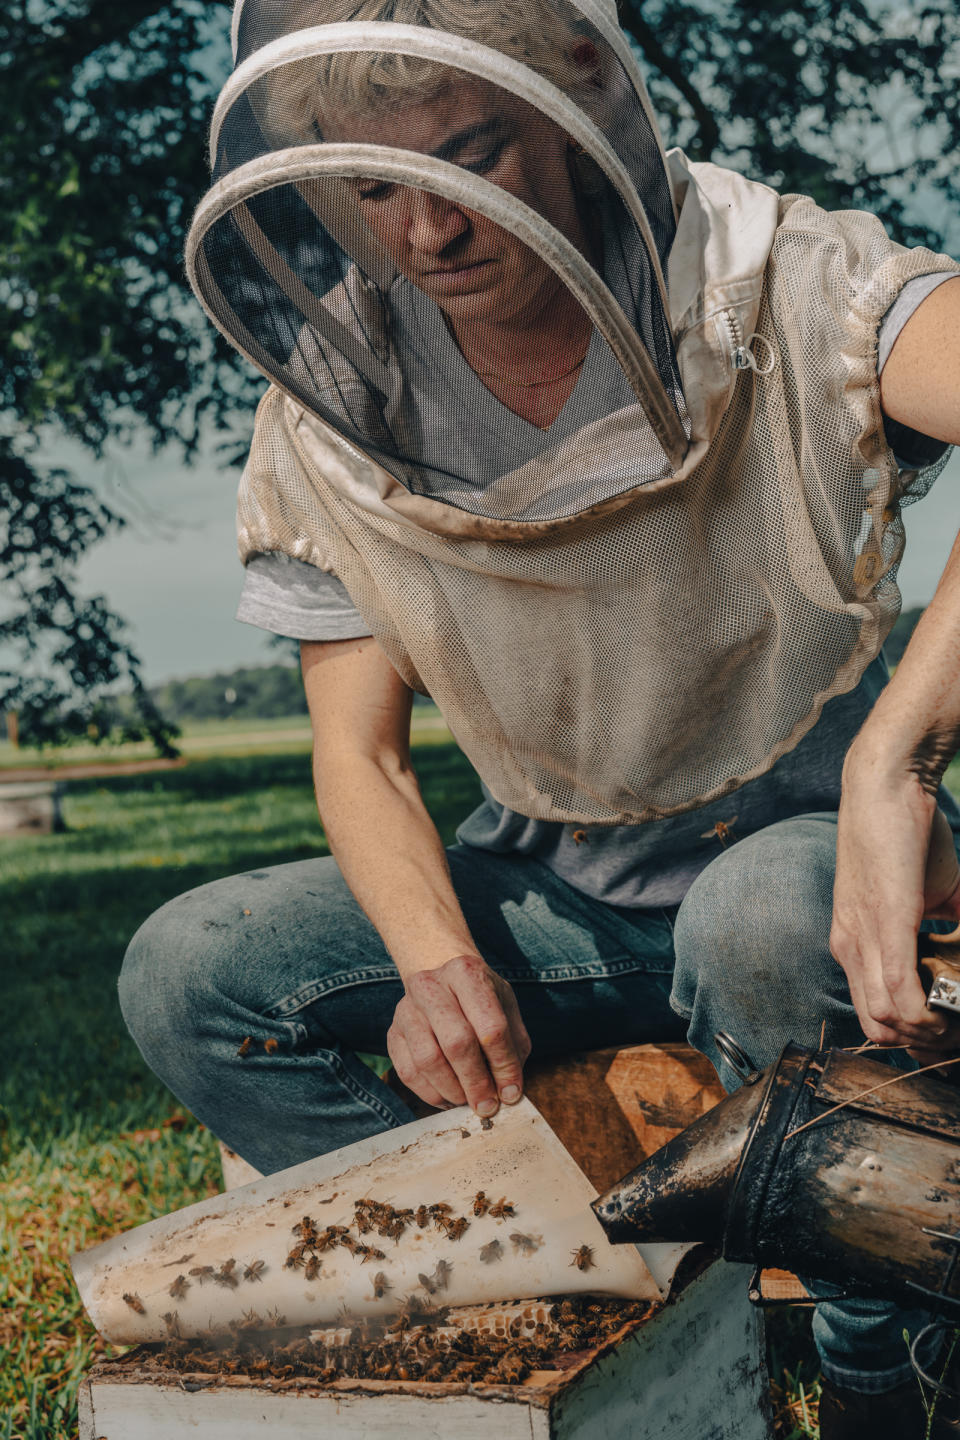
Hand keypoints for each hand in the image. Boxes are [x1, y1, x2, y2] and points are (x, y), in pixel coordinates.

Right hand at [387, 953, 531, 1115]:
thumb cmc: (479, 999)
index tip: (511, 1092)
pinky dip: (431, 1094)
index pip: (491, 1027)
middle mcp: (431, 985)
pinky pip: (408, 1073)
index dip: (504, 1065)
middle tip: (488, 1105)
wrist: (442, 981)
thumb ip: (513, 1047)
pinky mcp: (393, 1033)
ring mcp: (406, 1009)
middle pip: (457, 1043)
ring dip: (453, 1091)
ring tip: (469, 1101)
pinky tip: (448, 1097)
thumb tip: (509, 1092)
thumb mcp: (506, 1008)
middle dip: (476, 1082)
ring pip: (428, 1061)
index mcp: (466, 973)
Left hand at [833, 748, 959, 1055]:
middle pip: (878, 1029)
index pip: (872, 1018)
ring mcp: (863, 937)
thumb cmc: (903, 835)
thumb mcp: (923, 894)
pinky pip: (897, 988)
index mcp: (853, 943)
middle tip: (955, 1029)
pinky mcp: (885, 922)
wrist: (885, 785)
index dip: (912, 1034)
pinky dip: (924, 1011)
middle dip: (924, 1042)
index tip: (948, 1027)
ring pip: (887, 1019)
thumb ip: (944, 927)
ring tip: (955, 1018)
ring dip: (929, 1030)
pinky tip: (946, 1006)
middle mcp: (849, 946)